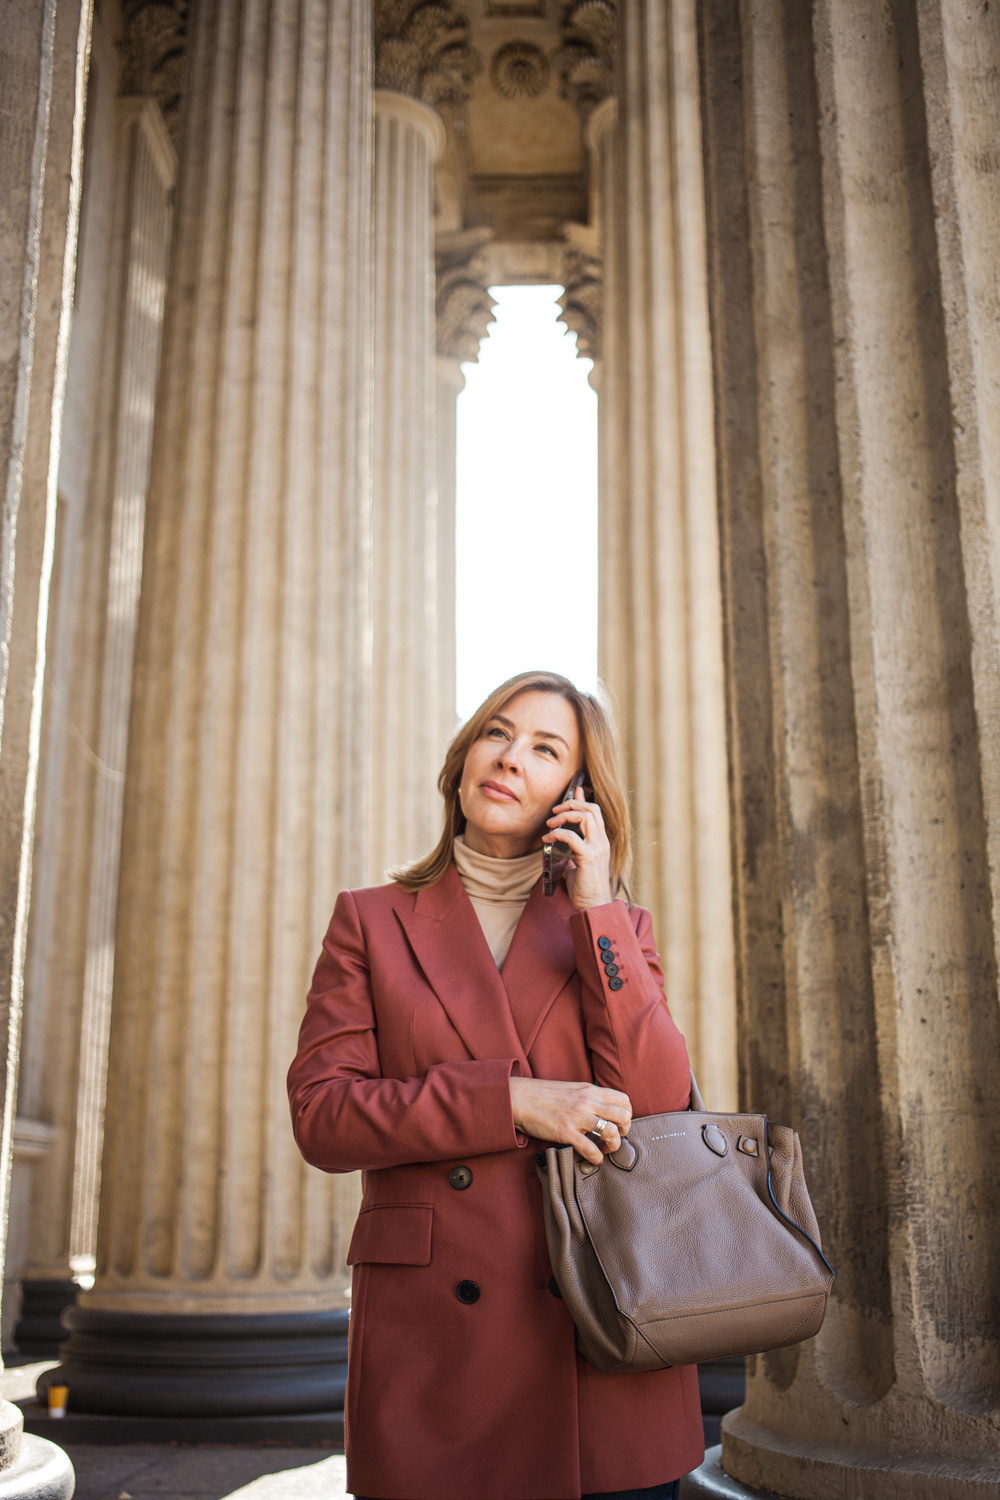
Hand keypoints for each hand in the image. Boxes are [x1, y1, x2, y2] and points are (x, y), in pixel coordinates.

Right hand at [510, 1077, 631, 1165]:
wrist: (520, 1097)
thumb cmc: (544, 1094)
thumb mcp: (572, 1088)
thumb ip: (589, 1097)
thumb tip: (603, 1109)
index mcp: (590, 1090)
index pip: (624, 1100)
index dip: (628, 1114)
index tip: (620, 1123)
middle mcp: (587, 1101)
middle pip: (623, 1116)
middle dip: (624, 1131)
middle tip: (615, 1137)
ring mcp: (577, 1116)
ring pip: (611, 1131)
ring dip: (613, 1145)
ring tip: (606, 1149)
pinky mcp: (566, 1132)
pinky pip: (590, 1148)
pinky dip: (597, 1157)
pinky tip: (595, 1159)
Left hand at [543, 783, 612, 910]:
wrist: (594, 907)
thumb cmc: (585, 888)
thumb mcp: (578, 862)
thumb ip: (574, 848)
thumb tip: (562, 838)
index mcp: (601, 842)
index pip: (595, 811)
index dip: (583, 798)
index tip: (573, 791)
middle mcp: (602, 842)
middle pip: (591, 809)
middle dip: (571, 803)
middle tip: (554, 811)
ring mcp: (597, 849)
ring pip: (585, 817)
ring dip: (564, 816)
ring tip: (550, 824)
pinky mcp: (589, 858)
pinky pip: (572, 837)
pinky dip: (557, 834)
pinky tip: (548, 839)